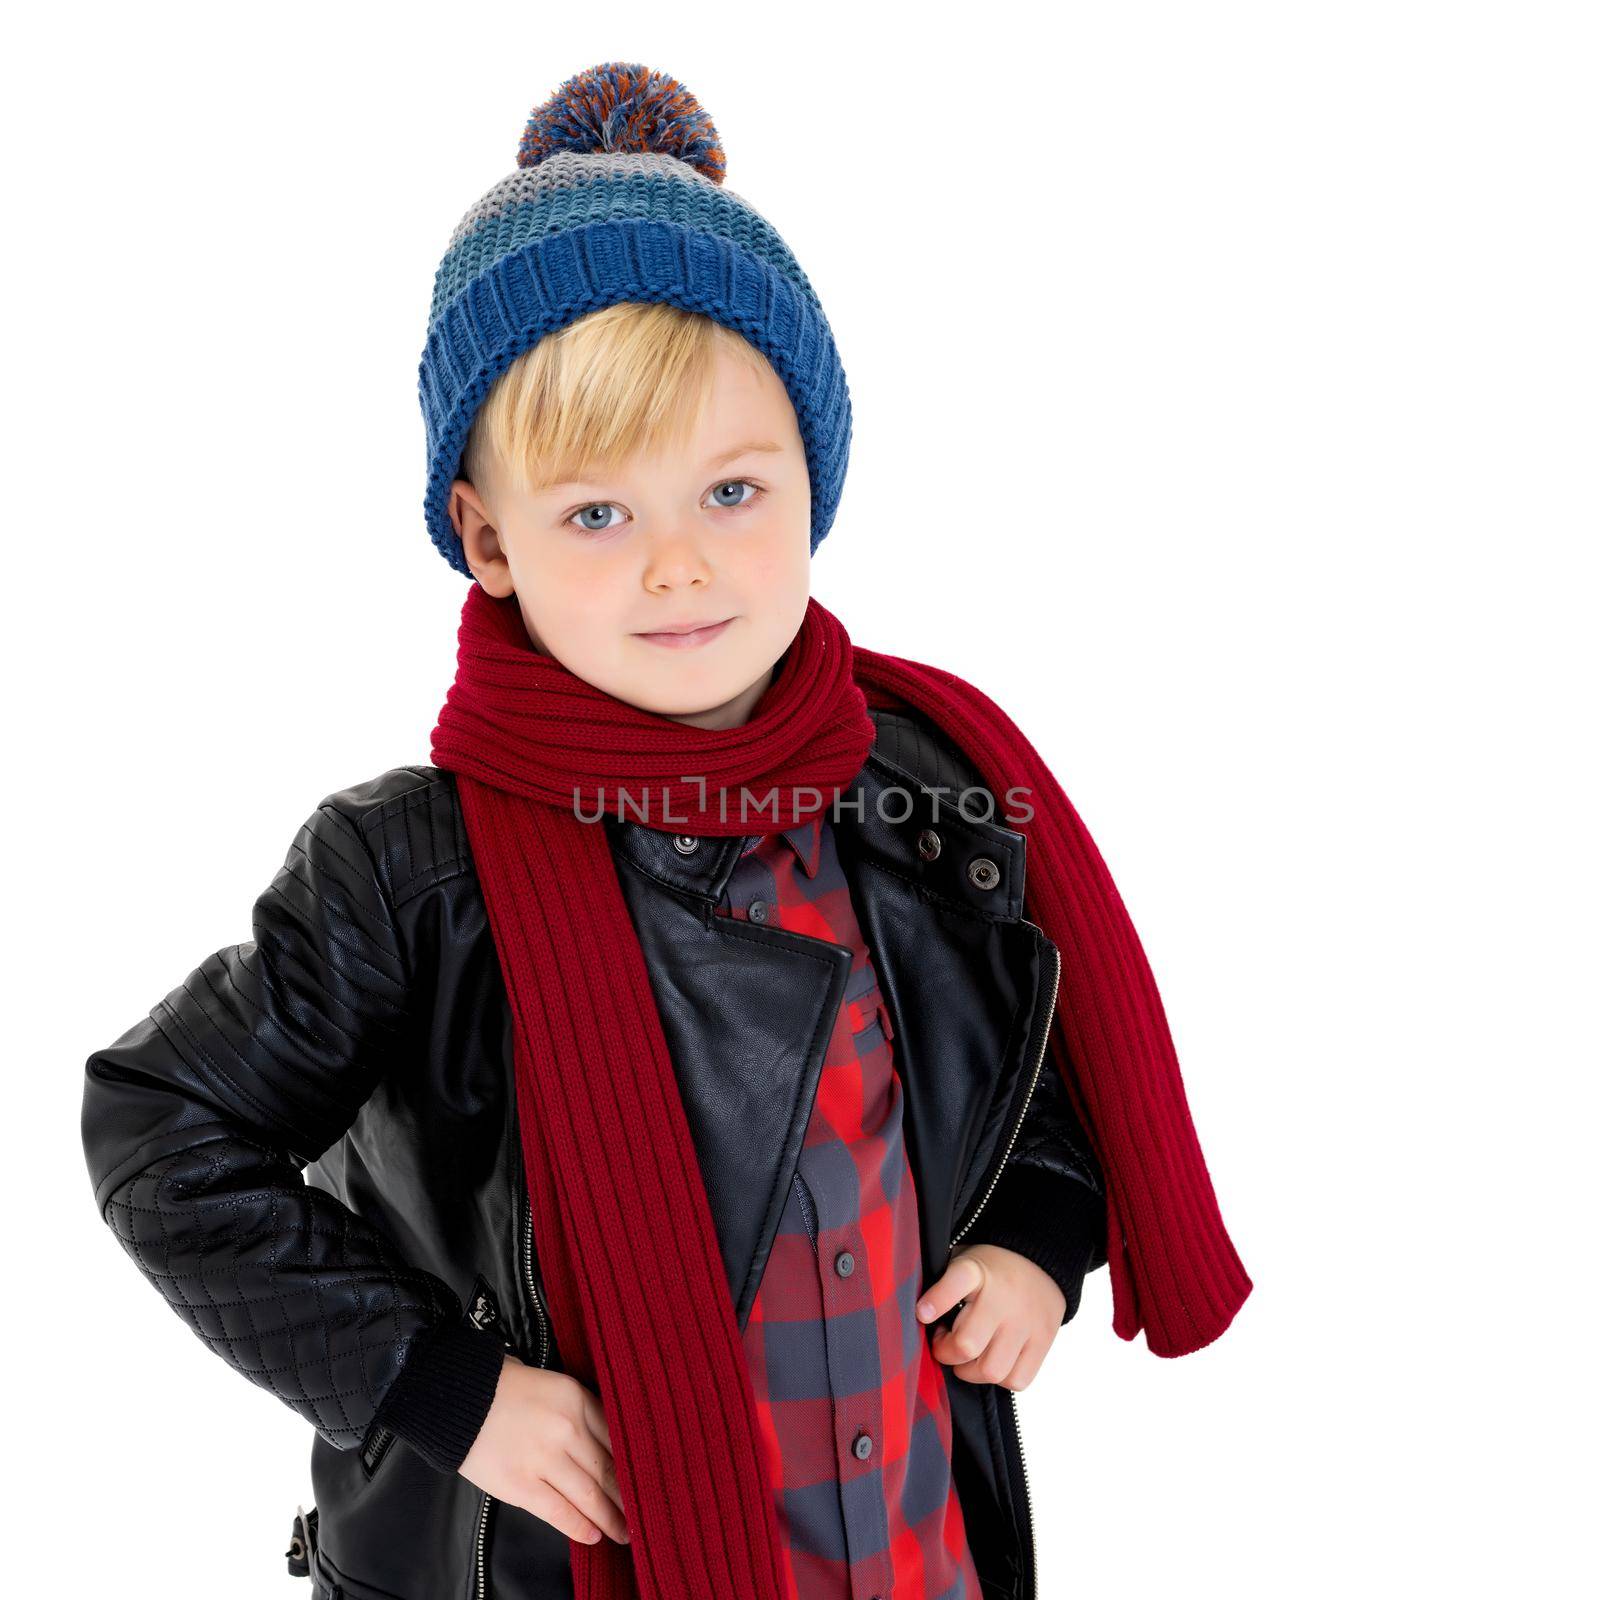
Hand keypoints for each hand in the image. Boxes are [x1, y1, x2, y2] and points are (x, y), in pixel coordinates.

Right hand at [458, 1354, 630, 1546]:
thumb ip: (577, 1407)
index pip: (617, 1435)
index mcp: (576, 1398)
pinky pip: (558, 1511)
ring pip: (590, 1495)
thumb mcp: (552, 1383)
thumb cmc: (501, 1384)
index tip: (646, 1475)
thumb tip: (601, 1437)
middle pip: (609, 1468)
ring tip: (626, 1532)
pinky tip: (594, 1535)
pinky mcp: (521, 1484)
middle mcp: (567, 1428)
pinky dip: (579, 1526)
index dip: (634, 1461)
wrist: (456, 1395)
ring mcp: (545, 1458)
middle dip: (629, 1495)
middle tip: (645, 1512)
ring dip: (611, 1518)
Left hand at [916, 1244, 1065, 1389]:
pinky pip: (1017, 1379)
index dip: (936, 1301)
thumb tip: (919, 1318)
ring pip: (991, 1370)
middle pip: (967, 1345)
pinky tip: (993, 1360)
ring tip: (969, 1355)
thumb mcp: (963, 1261)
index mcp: (976, 1270)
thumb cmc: (991, 1270)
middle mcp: (1002, 1297)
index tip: (922, 1314)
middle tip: (945, 1343)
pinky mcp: (1043, 1341)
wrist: (1041, 1262)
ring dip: (971, 1371)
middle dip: (946, 1353)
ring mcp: (1025, 1322)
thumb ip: (941, 1285)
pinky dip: (1001, 1378)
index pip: (956, 1282)